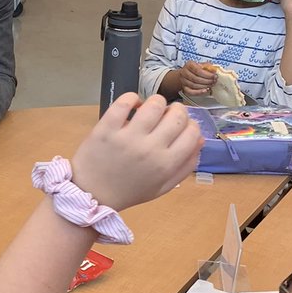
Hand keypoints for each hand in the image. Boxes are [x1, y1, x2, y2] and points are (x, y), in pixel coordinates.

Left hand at [70, 93, 203, 212]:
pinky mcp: (107, 128)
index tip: (181, 126)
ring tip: (149, 110)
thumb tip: (200, 140)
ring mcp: (128, 137)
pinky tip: (132, 105)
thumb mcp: (162, 186)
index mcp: (166, 164)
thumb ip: (185, 166)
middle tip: (166, 116)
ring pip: (155, 103)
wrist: (91, 194)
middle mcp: (150, 149)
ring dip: (156, 102)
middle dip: (176, 111)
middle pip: (177, 115)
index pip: (193, 132)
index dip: (190, 125)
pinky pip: (125, 101)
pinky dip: (132, 98)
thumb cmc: (129, 190)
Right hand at [177, 60, 216, 95]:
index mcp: (189, 65)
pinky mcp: (184, 88)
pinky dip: (198, 92)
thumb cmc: (196, 69)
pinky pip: (190, 92)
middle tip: (214, 81)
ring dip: (204, 86)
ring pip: (194, 85)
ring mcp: (183, 81)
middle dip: (207, 81)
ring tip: (211, 85)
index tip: (214, 76)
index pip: (197, 70)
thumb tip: (214, 70)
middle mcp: (184, 72)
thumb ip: (208, 67)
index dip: (207, 74)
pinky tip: (205, 90)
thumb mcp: (202, 65)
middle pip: (195, 78)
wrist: (187, 73)